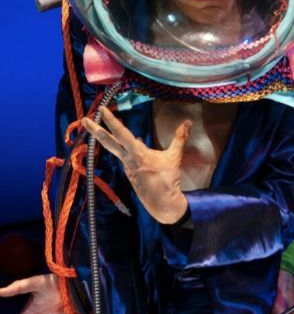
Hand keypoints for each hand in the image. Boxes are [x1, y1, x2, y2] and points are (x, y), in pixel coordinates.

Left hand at [82, 107, 189, 223]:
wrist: (162, 203)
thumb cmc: (168, 179)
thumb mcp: (175, 157)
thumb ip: (180, 138)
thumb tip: (188, 121)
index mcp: (137, 153)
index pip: (121, 133)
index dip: (111, 120)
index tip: (102, 109)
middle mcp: (128, 159)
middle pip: (108, 142)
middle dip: (95, 130)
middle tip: (84, 120)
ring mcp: (127, 167)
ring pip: (114, 149)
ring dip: (107, 138)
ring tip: (100, 128)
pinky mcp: (129, 173)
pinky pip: (124, 156)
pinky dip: (123, 148)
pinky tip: (131, 144)